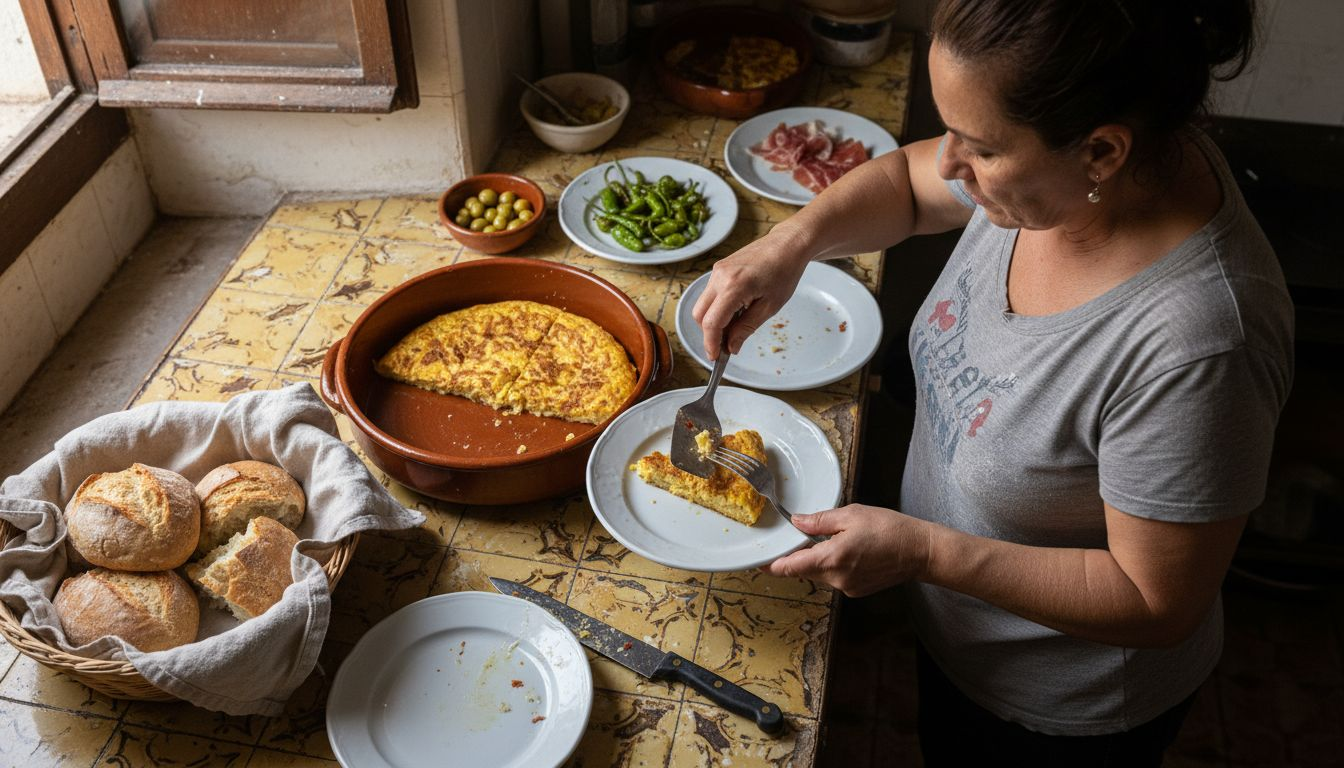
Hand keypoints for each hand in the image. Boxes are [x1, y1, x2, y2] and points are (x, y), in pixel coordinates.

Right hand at [691, 227, 809, 359]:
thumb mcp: (770, 307)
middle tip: (726, 345)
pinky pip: (709, 294)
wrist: (787, 245)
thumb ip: (746, 329)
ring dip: (713, 320)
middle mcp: (720, 277)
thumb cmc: (784, 272)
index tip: (716, 357)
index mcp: (734, 287)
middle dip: (709, 333)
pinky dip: (717, 307)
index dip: (711, 344)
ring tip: (735, 326)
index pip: (711, 323)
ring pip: (702, 304)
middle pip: (699, 315)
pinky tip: (735, 311)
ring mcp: (717, 270)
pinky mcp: (718, 268)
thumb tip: (731, 347)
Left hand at [764, 504, 933, 596]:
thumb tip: (796, 522)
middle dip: (798, 555)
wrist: (920, 551)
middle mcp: (836, 578)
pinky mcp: (856, 590)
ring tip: (836, 538)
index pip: (790, 568)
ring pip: (819, 573)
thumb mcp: (851, 515)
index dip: (771, 565)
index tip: (757, 562)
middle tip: (801, 536)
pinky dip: (834, 565)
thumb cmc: (889, 529)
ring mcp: (846, 587)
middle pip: (803, 570)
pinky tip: (850, 550)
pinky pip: (835, 577)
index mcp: (831, 558)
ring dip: (818, 559)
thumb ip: (819, 521)